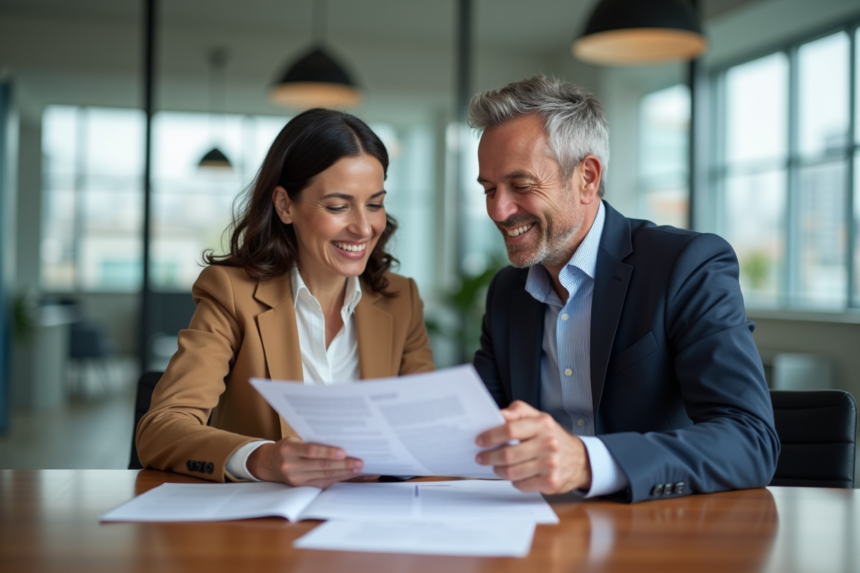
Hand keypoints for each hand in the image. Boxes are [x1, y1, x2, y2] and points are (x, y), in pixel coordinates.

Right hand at [247, 436, 364, 487]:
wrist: (269, 463)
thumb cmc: (287, 447)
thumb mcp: (295, 439)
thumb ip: (312, 441)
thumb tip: (339, 440)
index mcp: (289, 449)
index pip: (311, 451)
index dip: (328, 452)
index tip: (344, 452)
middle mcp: (291, 465)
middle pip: (321, 465)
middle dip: (343, 464)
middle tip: (359, 461)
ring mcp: (295, 478)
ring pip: (324, 476)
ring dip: (343, 472)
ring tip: (357, 468)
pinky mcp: (301, 486)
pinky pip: (322, 483)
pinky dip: (337, 478)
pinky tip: (347, 474)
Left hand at [475, 400, 591, 493]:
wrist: (580, 460)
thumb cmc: (553, 436)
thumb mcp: (539, 417)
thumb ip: (518, 411)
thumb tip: (499, 414)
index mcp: (543, 425)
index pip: (510, 430)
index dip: (491, 436)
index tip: (480, 441)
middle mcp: (548, 444)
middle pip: (508, 454)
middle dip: (489, 457)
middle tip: (481, 457)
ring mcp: (551, 465)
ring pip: (512, 472)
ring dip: (499, 470)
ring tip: (496, 467)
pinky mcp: (551, 482)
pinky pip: (522, 485)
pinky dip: (514, 481)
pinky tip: (515, 475)